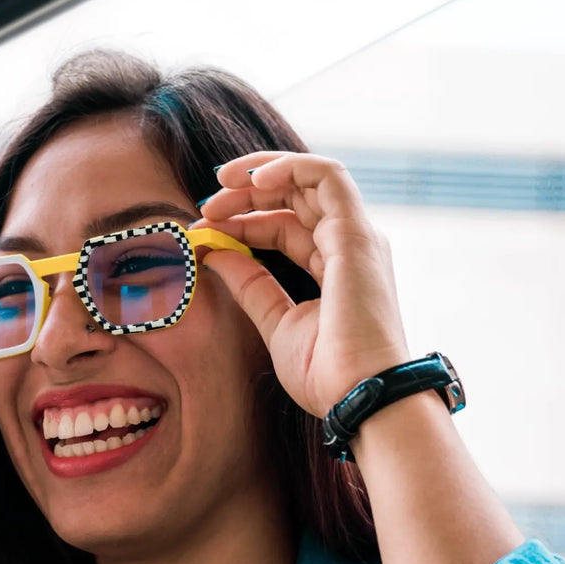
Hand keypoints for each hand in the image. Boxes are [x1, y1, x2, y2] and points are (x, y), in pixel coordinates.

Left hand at [193, 152, 409, 417]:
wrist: (360, 396)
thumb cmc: (328, 374)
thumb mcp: (276, 323)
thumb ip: (251, 285)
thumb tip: (216, 252)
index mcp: (334, 268)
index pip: (285, 226)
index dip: (242, 223)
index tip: (204, 232)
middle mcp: (349, 246)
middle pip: (295, 198)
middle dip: (246, 195)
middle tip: (206, 207)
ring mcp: (355, 238)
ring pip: (310, 179)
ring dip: (263, 173)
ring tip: (222, 183)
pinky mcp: (356, 235)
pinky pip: (327, 176)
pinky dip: (290, 166)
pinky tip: (252, 179)